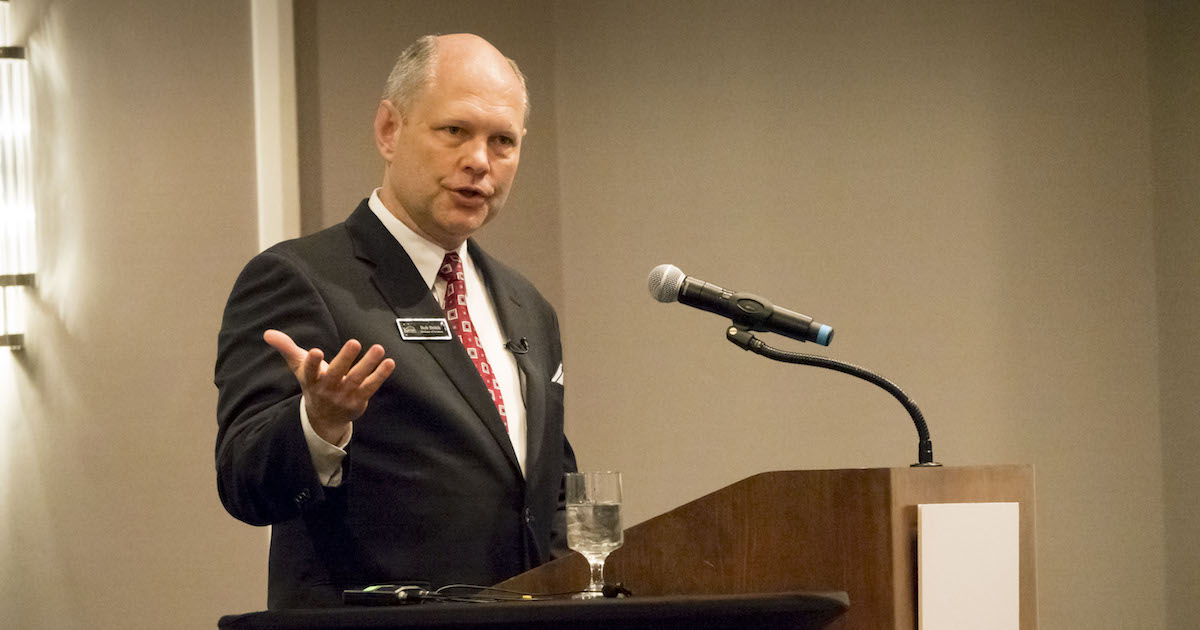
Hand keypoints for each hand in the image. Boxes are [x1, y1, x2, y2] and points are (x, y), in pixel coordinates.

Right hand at [263, 329, 395, 443]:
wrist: (324, 419)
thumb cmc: (313, 385)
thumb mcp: (299, 368)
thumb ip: (286, 348)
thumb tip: (268, 333)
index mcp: (311, 380)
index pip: (309, 371)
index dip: (312, 362)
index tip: (315, 352)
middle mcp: (327, 388)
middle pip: (336, 373)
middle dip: (345, 358)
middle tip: (354, 342)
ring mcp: (344, 395)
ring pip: (357, 378)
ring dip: (368, 363)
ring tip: (378, 348)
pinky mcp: (359, 400)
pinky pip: (371, 387)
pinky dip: (380, 375)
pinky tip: (389, 362)